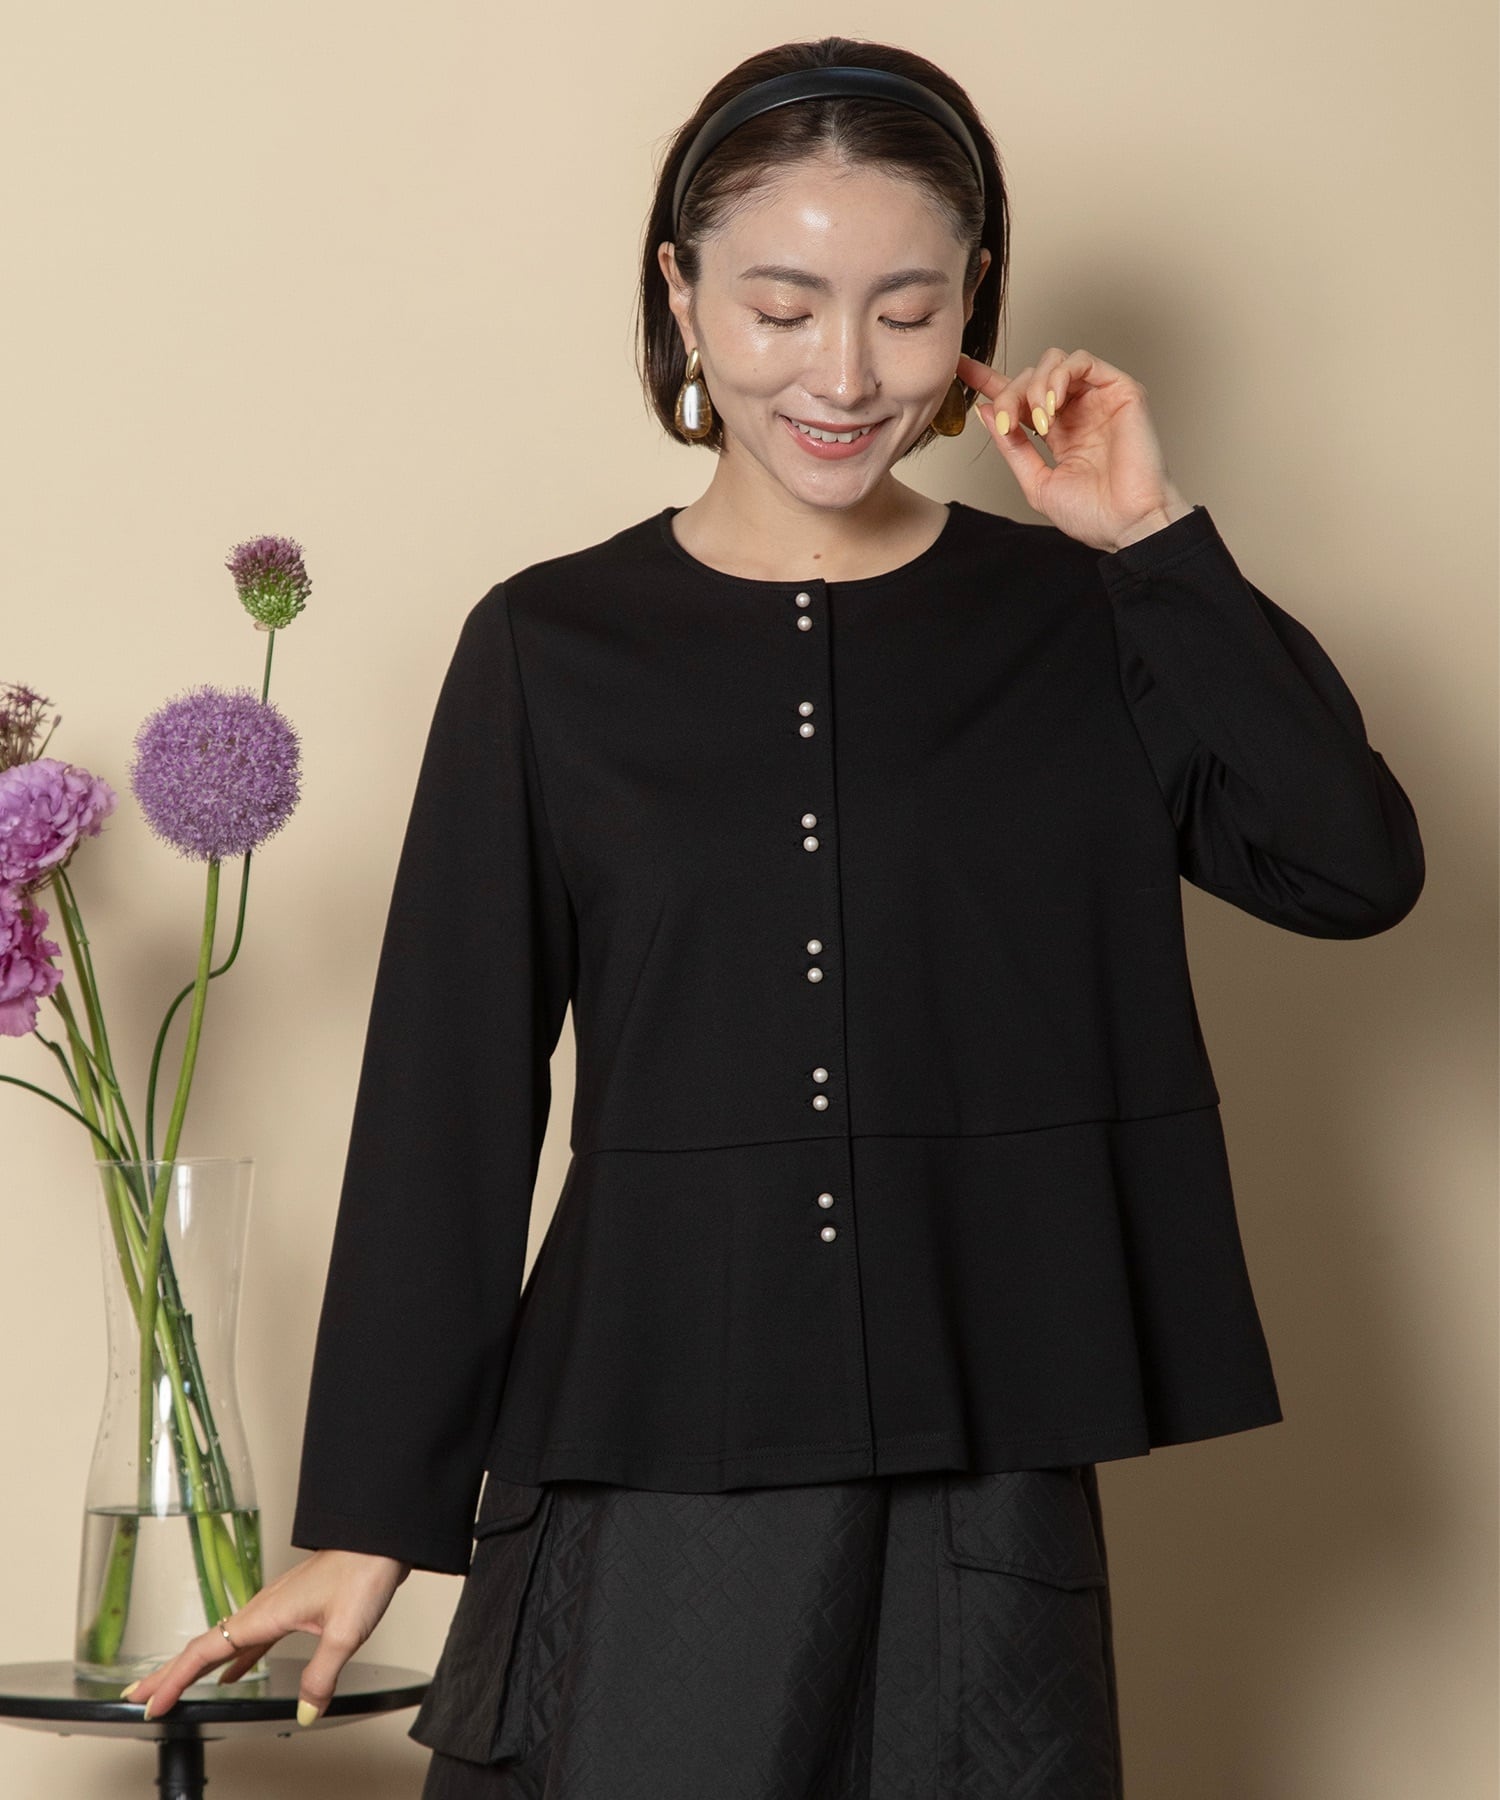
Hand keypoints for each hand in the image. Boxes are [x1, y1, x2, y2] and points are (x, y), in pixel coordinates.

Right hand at [117, 1548, 410, 1724]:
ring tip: (175, 1688)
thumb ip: (321, 1675)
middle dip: (169, 1673)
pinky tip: (232, 1676)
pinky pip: (250, 1640)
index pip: (205, 1651)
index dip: (174, 1678)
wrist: (380, 1537)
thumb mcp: (344, 1631)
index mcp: (265, 1613)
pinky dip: (233, 1661)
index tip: (149, 1702)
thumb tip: (304, 1712)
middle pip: (204, 1646)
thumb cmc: (363, 1570)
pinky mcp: (291, 1607)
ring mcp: (275, 1606)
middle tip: (139, 1696)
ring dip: (196, 1667)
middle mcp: (263, 1608)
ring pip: (224, 1642)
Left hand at [957, 348, 1194, 552]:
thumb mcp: (1036, 482)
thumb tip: (986, 411)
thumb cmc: (1092, 514)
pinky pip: (1082, 361)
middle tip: (1007, 423)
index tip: (961, 368)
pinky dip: (1059, 377)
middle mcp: (1077, 411)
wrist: (1127, 525)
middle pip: (1030, 377)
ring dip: (1034, 386)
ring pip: (1054, 362)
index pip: (1020, 397)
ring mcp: (1099, 399)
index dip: (990, 380)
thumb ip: (1011, 447)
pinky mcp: (1121, 390)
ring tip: (1037, 420)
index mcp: (1057, 432)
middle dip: (1010, 395)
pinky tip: (1052, 406)